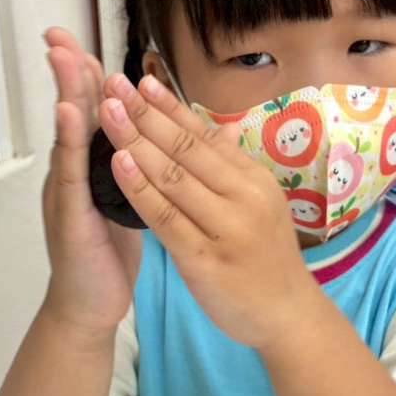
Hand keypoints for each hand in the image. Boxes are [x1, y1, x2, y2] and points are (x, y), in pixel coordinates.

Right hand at [41, 28, 140, 333]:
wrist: (90, 303)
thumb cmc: (108, 251)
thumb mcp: (130, 201)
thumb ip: (140, 167)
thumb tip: (175, 137)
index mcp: (94, 166)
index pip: (93, 112)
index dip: (88, 75)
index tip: (82, 39)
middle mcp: (75, 172)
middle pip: (73, 112)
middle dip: (67, 71)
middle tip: (58, 34)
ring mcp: (68, 191)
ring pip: (68, 134)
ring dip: (66, 92)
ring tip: (63, 56)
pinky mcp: (69, 214)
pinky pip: (71, 173)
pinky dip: (69, 140)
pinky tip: (69, 114)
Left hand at [97, 72, 321, 349]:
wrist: (288, 315)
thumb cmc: (267, 260)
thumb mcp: (260, 206)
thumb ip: (232, 171)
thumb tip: (216, 130)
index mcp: (254, 181)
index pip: (206, 135)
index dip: (170, 107)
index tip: (141, 80)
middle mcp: (243, 197)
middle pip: (186, 148)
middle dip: (146, 113)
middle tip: (113, 84)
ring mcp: (226, 228)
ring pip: (173, 177)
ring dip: (136, 141)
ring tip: (107, 112)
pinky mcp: (206, 260)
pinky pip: (166, 218)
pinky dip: (140, 189)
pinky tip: (119, 164)